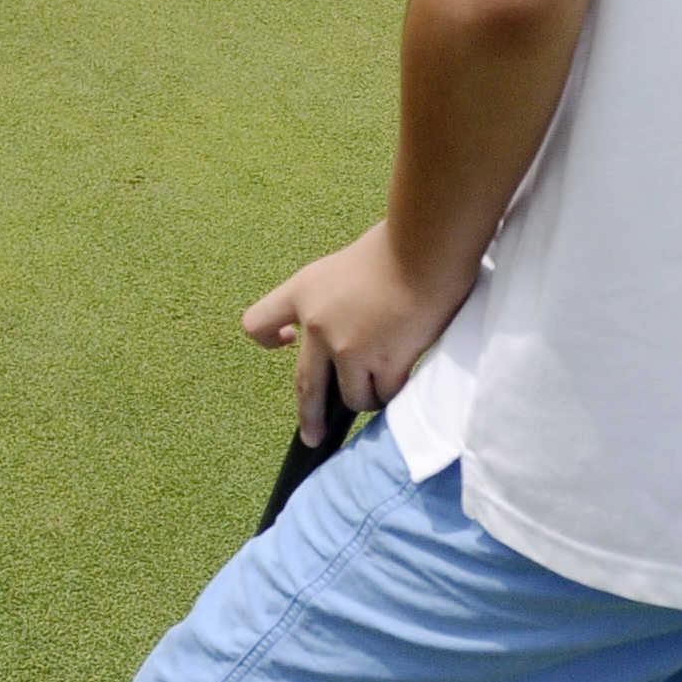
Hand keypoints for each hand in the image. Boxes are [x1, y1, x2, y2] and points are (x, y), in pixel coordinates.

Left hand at [240, 221, 472, 447]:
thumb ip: (333, 297)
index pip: (256, 322)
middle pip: (303, 385)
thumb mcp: (343, 266)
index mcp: (302, 292)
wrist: (424, 249)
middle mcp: (317, 324)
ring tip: (384, 382)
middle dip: (308, 417)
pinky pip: (384, 395)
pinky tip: (405, 377)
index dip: (267, 336)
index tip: (287, 340)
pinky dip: (394, 391)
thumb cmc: (394, 246)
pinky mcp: (382, 363)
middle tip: (312, 435)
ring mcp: (348, 348)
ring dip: (368, 396)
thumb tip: (346, 319)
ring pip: (352, 398)